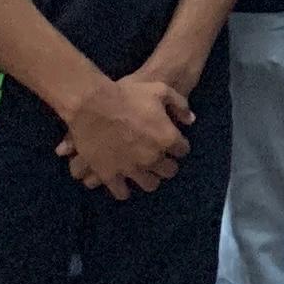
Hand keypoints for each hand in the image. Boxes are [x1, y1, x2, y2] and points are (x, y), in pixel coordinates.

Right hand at [55, 72, 192, 197]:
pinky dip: (124, 189)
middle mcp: (152, 158)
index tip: (172, 141)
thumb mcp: (160, 90)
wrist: (92, 105)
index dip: (178, 145)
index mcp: (167, 138)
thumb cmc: (128, 95)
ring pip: (150, 185)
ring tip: (144, 171)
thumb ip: (180, 105)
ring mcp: (131, 169)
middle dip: (167, 164)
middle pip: (169, 171)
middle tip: (159, 157)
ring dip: (149, 178)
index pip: (183, 150)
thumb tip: (190, 120)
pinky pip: (122, 192)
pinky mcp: (110, 176)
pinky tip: (123, 182)